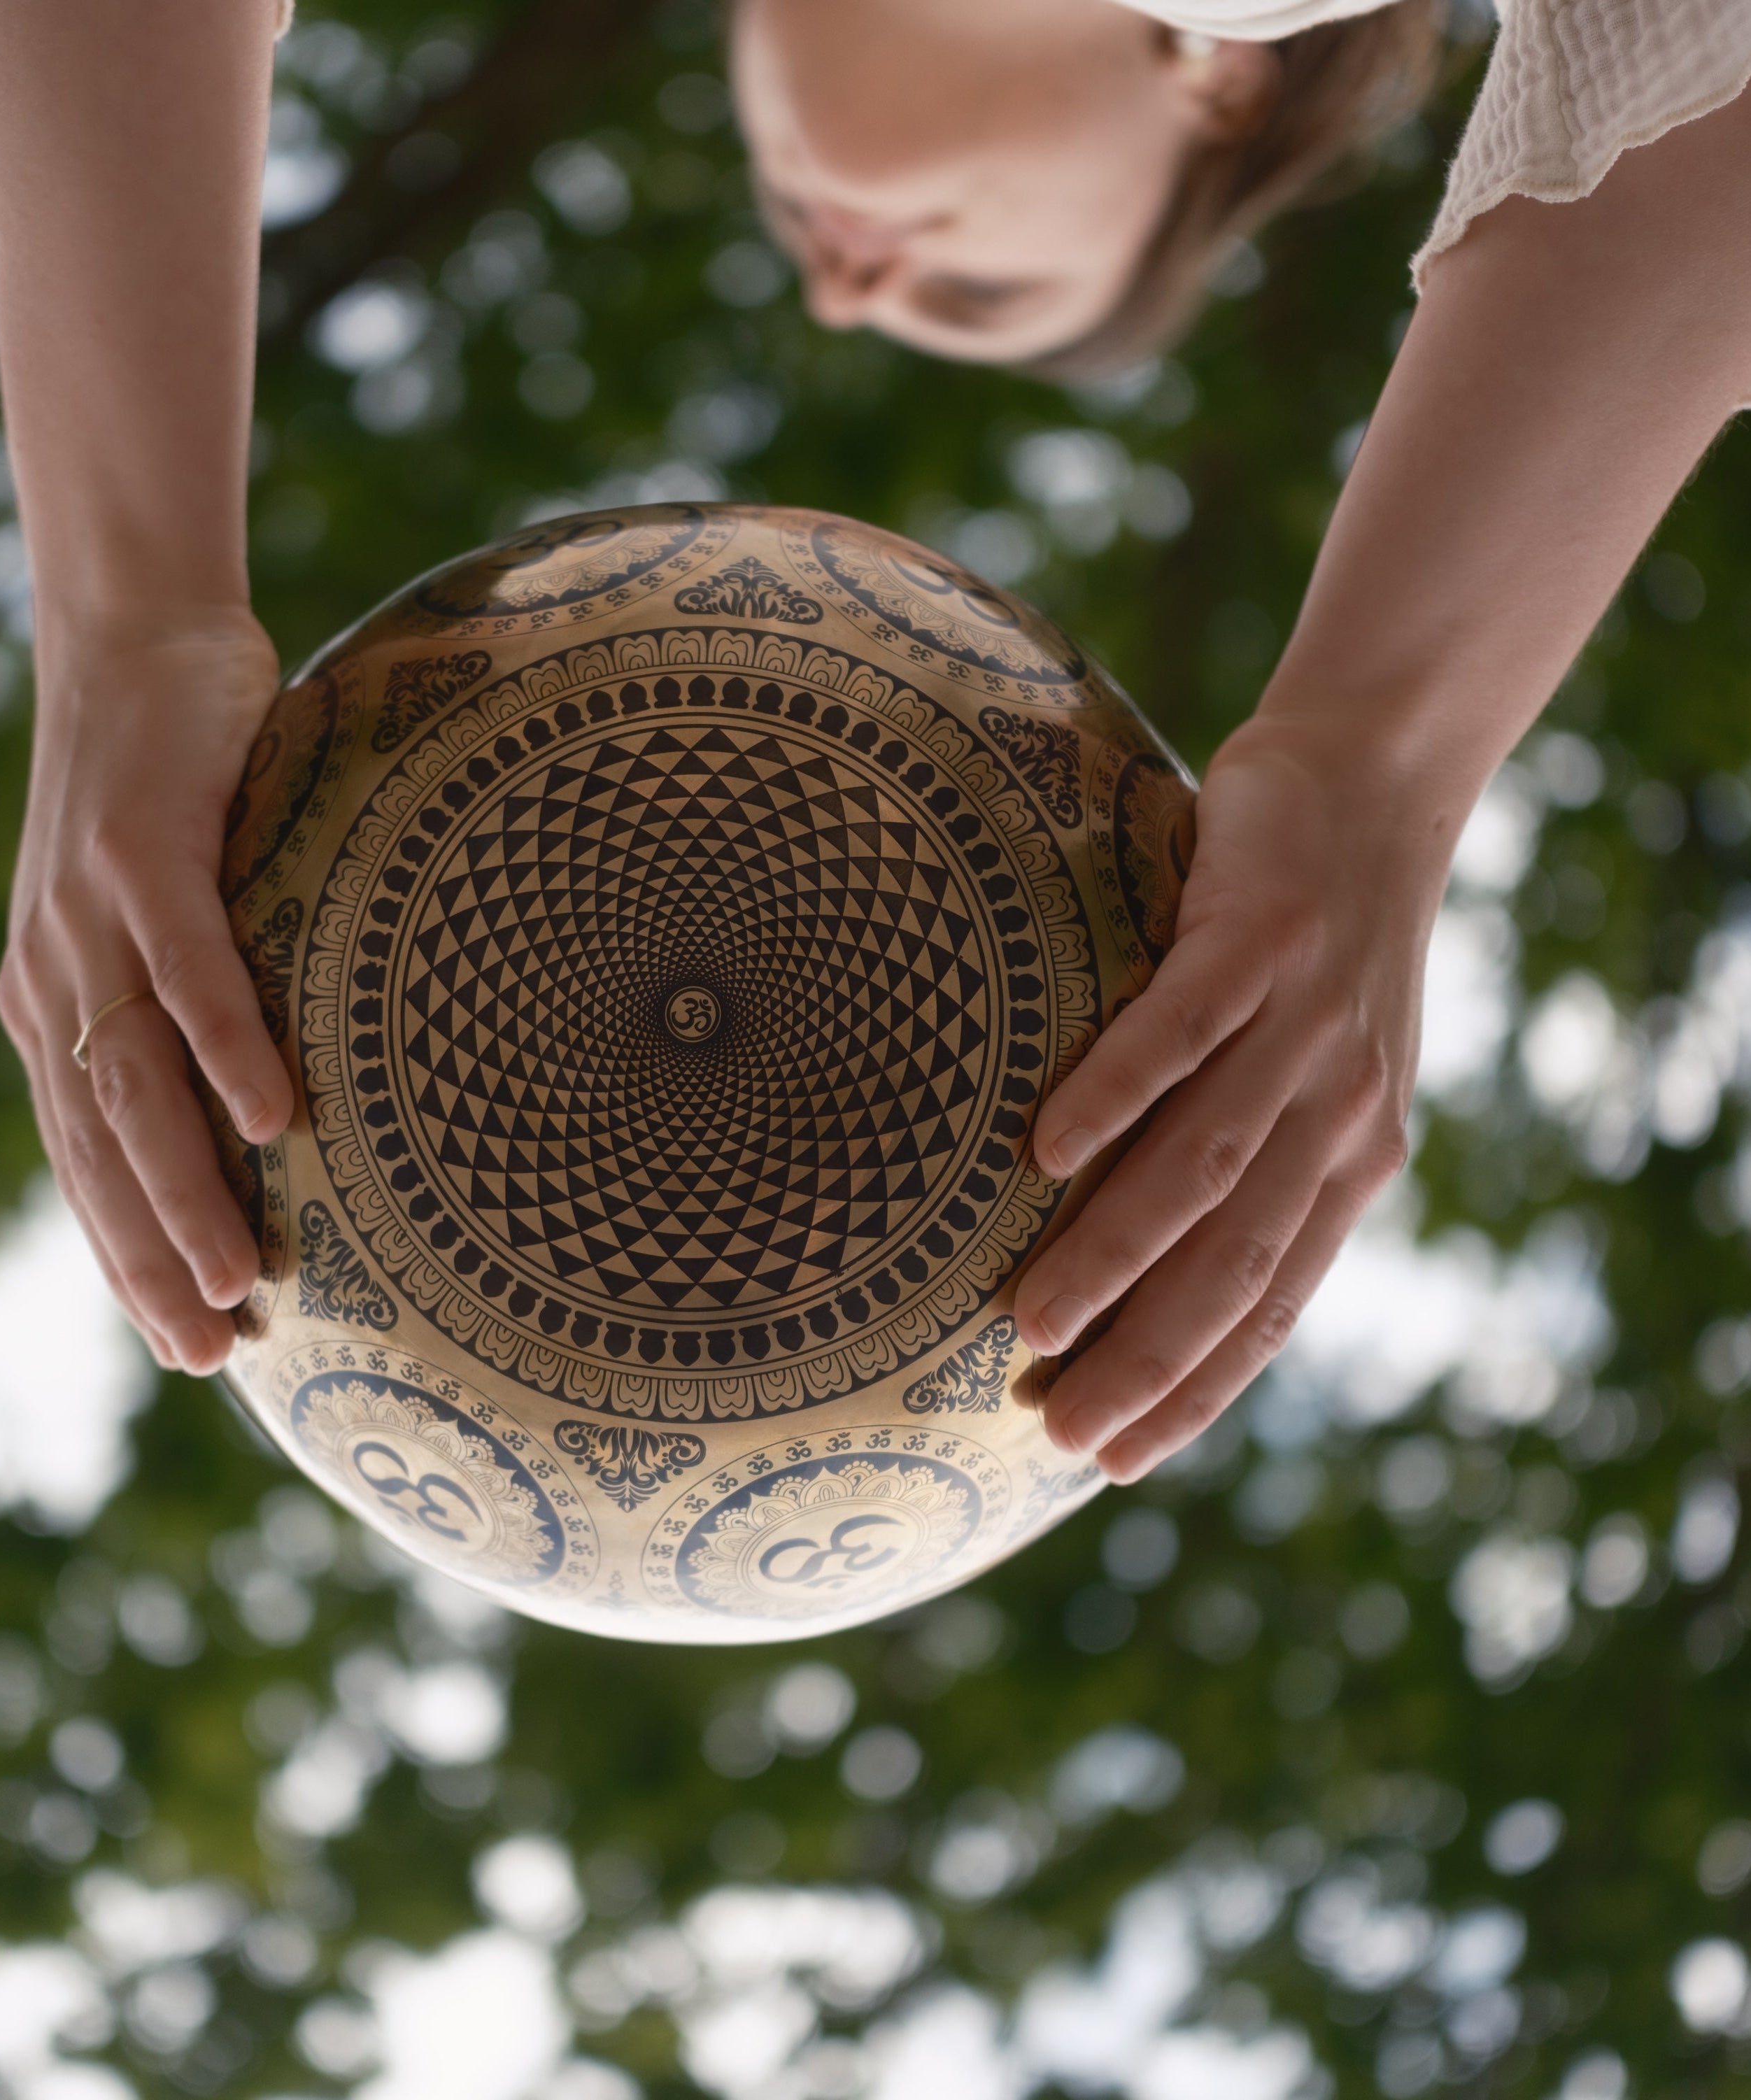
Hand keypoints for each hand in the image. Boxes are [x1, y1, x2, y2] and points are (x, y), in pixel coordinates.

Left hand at [0, 610, 293, 1374]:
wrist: (135, 637)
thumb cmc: (180, 784)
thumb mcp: (168, 910)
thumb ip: (195, 999)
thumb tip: (290, 1094)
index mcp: (55, 1006)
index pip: (85, 1161)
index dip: (126, 1259)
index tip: (185, 1346)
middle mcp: (53, 980)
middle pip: (101, 1149)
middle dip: (150, 1260)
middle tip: (210, 1352)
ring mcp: (87, 920)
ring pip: (132, 1083)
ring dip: (186, 1188)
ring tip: (241, 1276)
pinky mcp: (138, 855)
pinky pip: (189, 970)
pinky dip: (228, 1048)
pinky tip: (276, 1117)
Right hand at [1014, 715, 1448, 1479]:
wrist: (1375, 787)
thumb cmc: (1312, 942)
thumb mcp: (1318, 1069)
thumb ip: (1258, 1159)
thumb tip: (1143, 1257)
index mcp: (1353, 1158)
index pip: (1275, 1304)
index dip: (1199, 1392)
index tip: (1114, 1460)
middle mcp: (1341, 1110)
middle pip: (1237, 1261)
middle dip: (1149, 1358)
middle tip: (1057, 1428)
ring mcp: (1304, 1027)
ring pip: (1206, 1165)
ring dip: (1115, 1255)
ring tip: (1030, 1321)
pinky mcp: (1260, 941)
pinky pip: (1179, 1032)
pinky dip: (1115, 1096)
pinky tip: (1044, 1152)